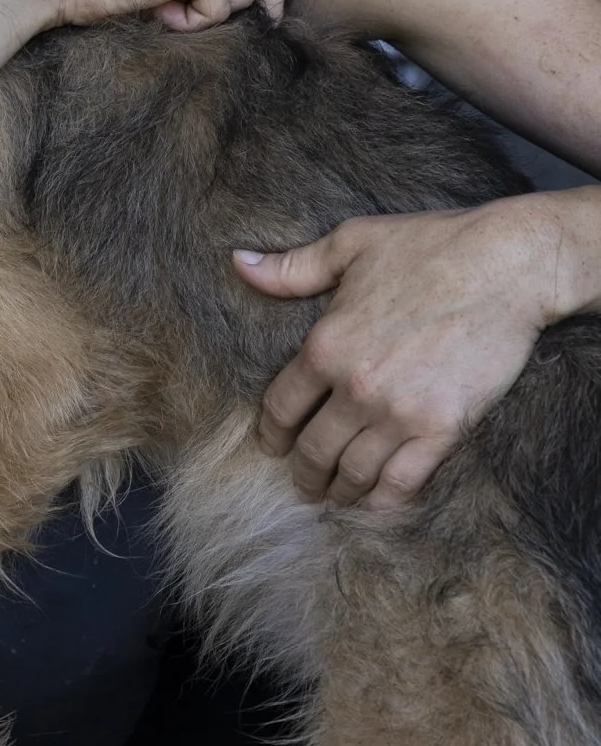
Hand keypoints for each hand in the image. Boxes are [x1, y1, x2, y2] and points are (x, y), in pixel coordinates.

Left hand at [235, 197, 572, 509]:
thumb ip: (293, 268)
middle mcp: (356, 387)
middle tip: (304, 484)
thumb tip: (239, 264)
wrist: (506, 265)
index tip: (272, 446)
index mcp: (326, 345)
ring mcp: (400, 413)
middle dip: (304, 473)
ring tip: (336, 496)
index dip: (271, 434)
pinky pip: (402, 483)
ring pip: (354, 474)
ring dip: (340, 492)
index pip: (281, 407)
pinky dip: (383, 501)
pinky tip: (376, 501)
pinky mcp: (443, 430)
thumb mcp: (351, 244)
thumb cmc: (430, 246)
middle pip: (314, 450)